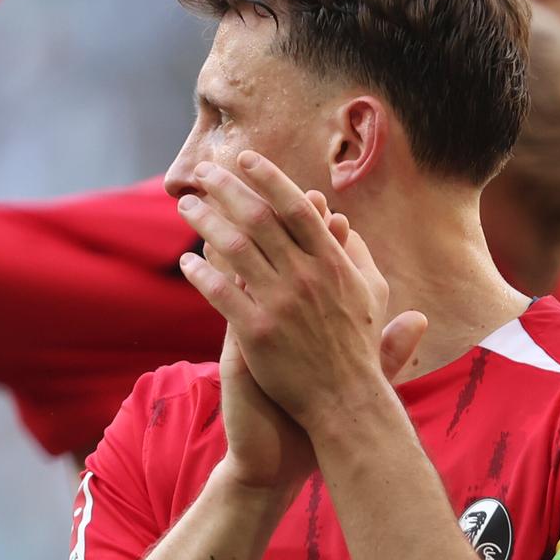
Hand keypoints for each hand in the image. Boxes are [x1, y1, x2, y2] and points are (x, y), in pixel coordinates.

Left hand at [176, 151, 426, 434]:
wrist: (344, 401)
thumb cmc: (358, 348)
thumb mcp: (373, 295)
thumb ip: (358, 256)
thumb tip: (344, 223)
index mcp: (334, 264)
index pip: (297, 208)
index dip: (270, 178)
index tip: (246, 158)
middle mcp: (307, 278)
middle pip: (259, 219)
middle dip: (228, 188)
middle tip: (204, 171)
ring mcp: (280, 305)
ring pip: (235, 249)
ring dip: (206, 222)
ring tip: (186, 206)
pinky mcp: (256, 333)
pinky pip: (220, 293)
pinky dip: (202, 273)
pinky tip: (187, 261)